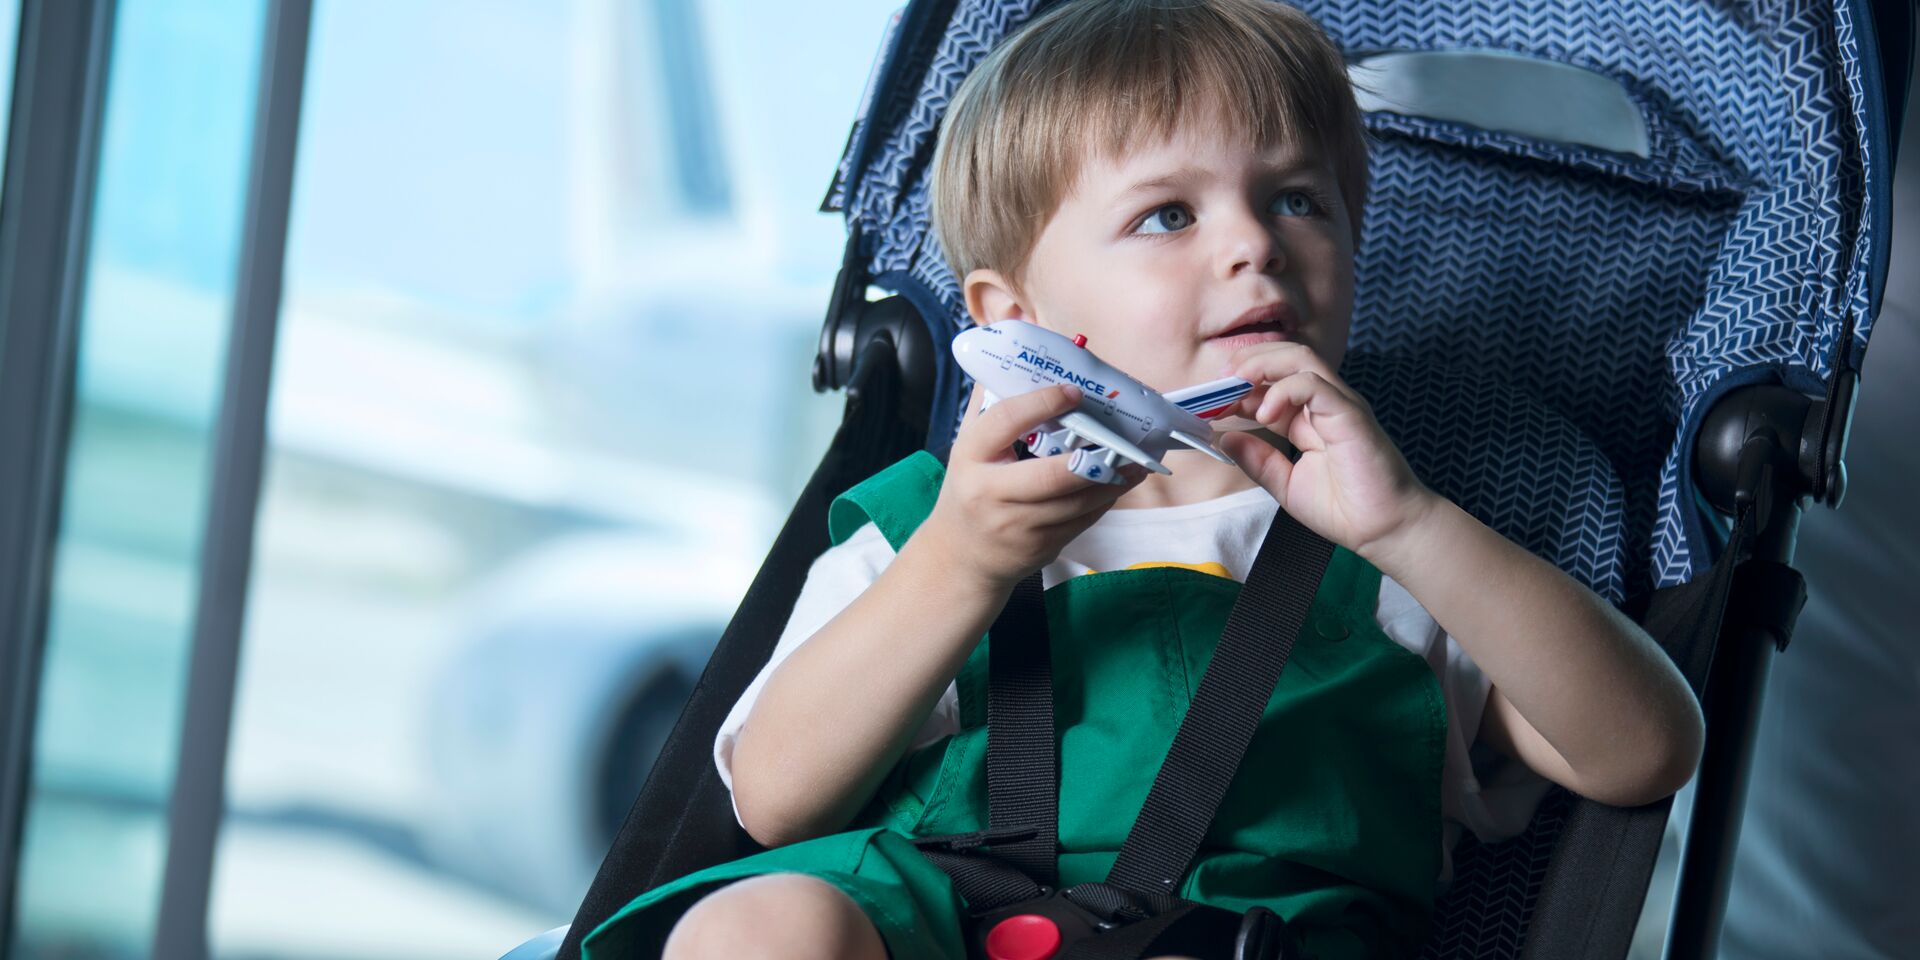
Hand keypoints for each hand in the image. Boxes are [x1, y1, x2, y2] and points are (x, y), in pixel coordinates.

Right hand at [919, 383, 1145, 588]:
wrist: (961, 554)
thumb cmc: (972, 488)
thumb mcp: (969, 447)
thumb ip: (992, 406)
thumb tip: (1019, 355)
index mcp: (970, 456)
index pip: (1006, 421)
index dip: (1042, 402)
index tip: (1073, 391)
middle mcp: (990, 493)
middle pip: (1049, 474)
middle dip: (1090, 458)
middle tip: (1120, 439)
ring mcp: (1015, 524)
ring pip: (1075, 501)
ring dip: (1110, 481)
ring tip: (1135, 463)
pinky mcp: (1038, 546)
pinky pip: (1081, 521)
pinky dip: (1104, 501)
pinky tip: (1119, 484)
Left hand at [1218, 342, 1436, 560]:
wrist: (1387, 530)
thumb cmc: (1347, 509)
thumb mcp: (1286, 485)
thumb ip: (1257, 460)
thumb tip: (1223, 439)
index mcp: (1308, 418)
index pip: (1268, 383)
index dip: (1236, 388)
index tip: (1209, 404)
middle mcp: (1324, 404)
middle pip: (1283, 356)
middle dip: (1244, 364)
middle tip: (1217, 387)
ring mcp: (1339, 405)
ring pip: (1299, 358)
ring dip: (1260, 365)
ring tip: (1236, 386)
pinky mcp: (1350, 414)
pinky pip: (1314, 383)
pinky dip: (1283, 390)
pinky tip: (1264, 413)